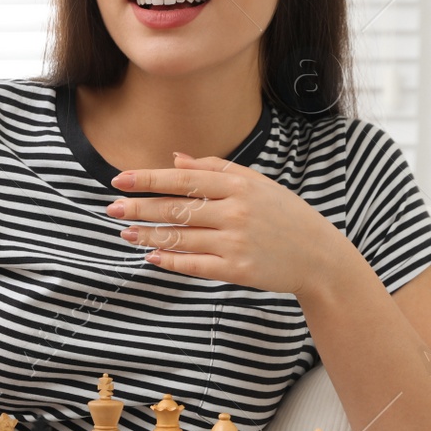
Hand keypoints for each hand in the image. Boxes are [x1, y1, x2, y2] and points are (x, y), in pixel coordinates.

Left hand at [107, 152, 354, 296]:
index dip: (149, 179)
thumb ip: (215, 170)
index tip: (120, 180)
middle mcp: (236, 212)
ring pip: (180, 239)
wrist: (318, 256)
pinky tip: (151, 258)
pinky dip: (170, 262)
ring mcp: (236, 243)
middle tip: (112, 209)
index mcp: (240, 186)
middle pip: (176, 209)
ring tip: (125, 234)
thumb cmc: (285, 215)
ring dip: (148, 237)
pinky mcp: (237, 271)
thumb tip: (175, 159)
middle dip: (139, 208)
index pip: (184, 180)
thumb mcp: (257, 184)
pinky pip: (194, 266)